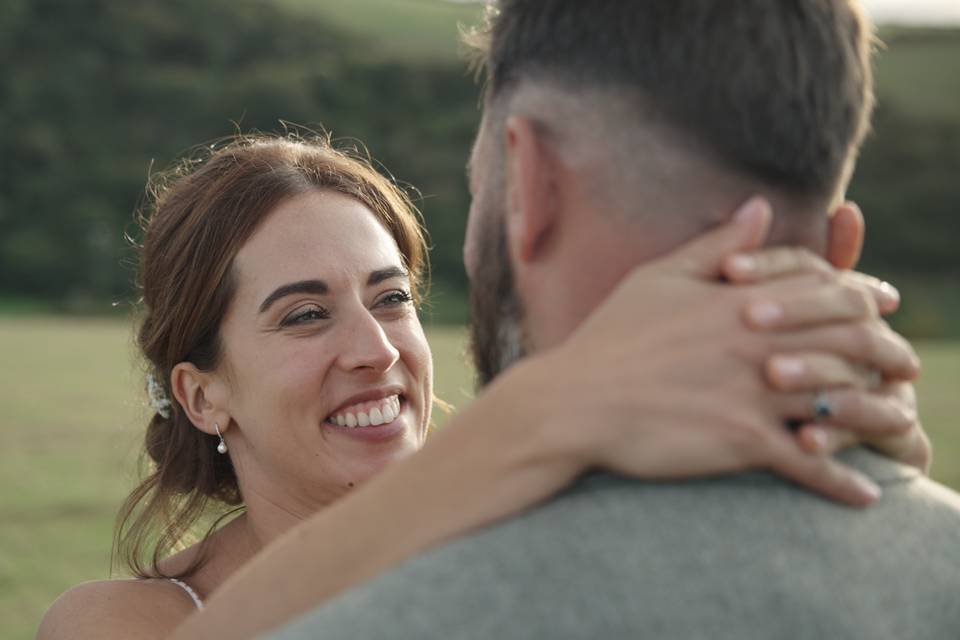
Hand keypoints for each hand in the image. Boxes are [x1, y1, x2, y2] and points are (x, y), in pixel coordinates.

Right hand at [549, 197, 910, 505]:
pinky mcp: (741, 440)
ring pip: (843, 398)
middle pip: (851, 339)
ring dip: (881, 415)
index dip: (862, 294)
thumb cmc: (610, 336)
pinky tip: (865, 494)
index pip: (824, 287)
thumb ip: (716, 245)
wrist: (575, 400)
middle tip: (905, 366)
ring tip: (900, 428)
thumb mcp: (659, 276)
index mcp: (741, 298)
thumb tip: (760, 206)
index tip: (882, 305)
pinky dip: (843, 482)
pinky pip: (810, 464)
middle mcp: (758, 340)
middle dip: (889, 352)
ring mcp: (753, 391)